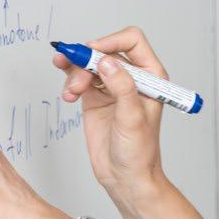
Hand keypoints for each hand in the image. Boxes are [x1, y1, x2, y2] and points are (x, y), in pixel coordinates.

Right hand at [52, 26, 167, 198]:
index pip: (132, 41)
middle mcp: (132, 77)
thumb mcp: (132, 118)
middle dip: (86, 59)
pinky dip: (69, 81)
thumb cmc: (139, 152)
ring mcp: (112, 86)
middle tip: (74, 74)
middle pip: (105, 49)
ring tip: (70, 93)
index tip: (93, 53)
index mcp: (151, 76)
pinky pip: (79, 78)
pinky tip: (67, 94)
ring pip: (89, 63)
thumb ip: (122, 87)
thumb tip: (107, 62)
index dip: (111, 41)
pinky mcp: (95, 97)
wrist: (125, 177)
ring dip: (74, 72)